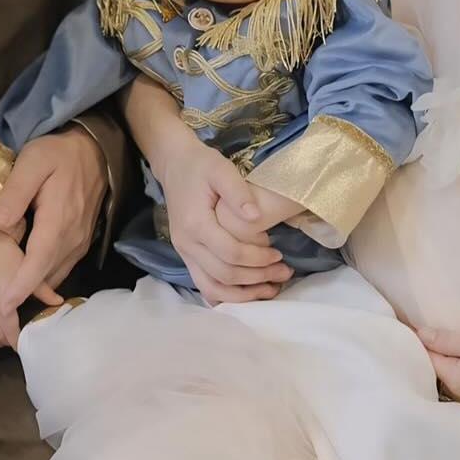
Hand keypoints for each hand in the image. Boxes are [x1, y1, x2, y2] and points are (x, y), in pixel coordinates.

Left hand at [0, 126, 107, 312]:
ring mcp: (79, 242)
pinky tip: (28, 284)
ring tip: (8, 306)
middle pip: (45, 276)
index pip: (38, 262)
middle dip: (23, 298)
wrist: (93, 150)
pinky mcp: (80, 242)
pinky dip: (44, 281)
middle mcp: (72, 238)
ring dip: (34, 292)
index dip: (21, 286)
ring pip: (54, 276)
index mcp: (58, 220)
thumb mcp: (33, 161)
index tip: (2, 307)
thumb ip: (14, 191)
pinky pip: (61, 268)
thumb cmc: (58, 154)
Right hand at [0, 210, 50, 349]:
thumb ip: (44, 291)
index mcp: (2, 305)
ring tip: (1, 340)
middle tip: (15, 340)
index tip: (24, 346)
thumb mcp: (28, 272)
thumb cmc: (9, 254)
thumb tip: (58, 303)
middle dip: (5, 342)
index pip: (9, 333)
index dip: (17, 342)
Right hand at [154, 139, 293, 305]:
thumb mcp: (221, 169)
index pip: (230, 252)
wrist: (175, 164)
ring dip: (243, 294)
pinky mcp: (187, 255)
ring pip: (212, 287)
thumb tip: (257, 217)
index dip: (257, 258)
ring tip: (271, 289)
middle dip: (257, 278)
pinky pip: (205, 284)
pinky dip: (226, 295)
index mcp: (195, 223)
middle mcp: (186, 244)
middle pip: (224, 274)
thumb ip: (238, 193)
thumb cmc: (202, 165)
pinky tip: (247, 293)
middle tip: (284, 272)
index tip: (279, 254)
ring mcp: (184, 252)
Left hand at [418, 325, 459, 414]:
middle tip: (424, 336)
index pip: (426, 362)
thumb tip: (418, 335)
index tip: (409, 328)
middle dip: (430, 359)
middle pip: (438, 377)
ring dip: (448, 369)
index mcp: (455, 383)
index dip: (418, 344)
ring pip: (455, 385)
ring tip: (444, 348)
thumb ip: (447, 340)